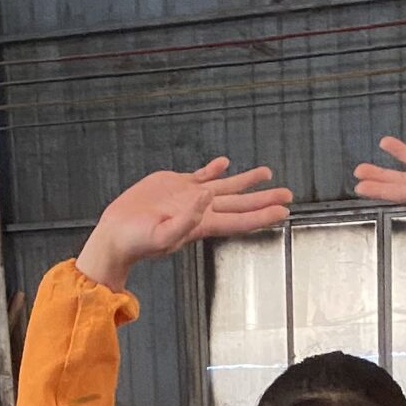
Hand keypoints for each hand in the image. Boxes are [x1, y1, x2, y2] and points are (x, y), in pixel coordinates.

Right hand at [78, 159, 292, 289]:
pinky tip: (225, 163)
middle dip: (264, 199)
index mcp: (201, 225)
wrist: (117, 234)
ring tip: (267, 173)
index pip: (240, 220)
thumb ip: (187, 219)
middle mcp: (201, 211)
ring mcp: (189, 198)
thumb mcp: (162, 235)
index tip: (284, 211)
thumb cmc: (137, 242)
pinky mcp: (175, 186)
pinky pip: (200, 175)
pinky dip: (214, 169)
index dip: (263, 215)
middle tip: (289, 194)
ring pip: (225, 187)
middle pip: (240, 204)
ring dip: (246, 181)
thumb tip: (207, 196)